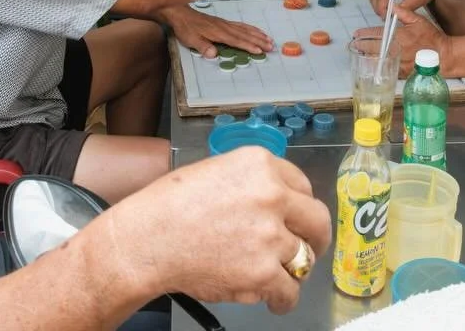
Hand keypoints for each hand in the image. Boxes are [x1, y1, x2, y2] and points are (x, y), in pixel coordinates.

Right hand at [102, 147, 330, 312]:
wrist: (147, 240)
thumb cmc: (169, 206)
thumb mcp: (215, 171)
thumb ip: (251, 182)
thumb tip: (275, 201)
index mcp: (260, 164)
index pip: (302, 184)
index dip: (299, 206)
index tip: (297, 219)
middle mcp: (272, 195)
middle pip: (317, 219)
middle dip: (314, 237)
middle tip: (308, 248)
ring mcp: (271, 235)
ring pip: (304, 258)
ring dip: (293, 269)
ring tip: (279, 277)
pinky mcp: (264, 272)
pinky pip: (290, 291)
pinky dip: (283, 299)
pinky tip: (275, 299)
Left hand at [166, 5, 272, 56]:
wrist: (180, 13)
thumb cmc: (185, 28)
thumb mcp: (190, 40)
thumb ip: (203, 46)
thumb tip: (214, 54)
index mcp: (218, 33)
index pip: (236, 41)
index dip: (248, 46)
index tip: (259, 51)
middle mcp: (224, 27)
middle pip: (245, 34)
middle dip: (259, 41)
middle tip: (271, 47)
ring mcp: (225, 23)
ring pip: (245, 29)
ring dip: (257, 34)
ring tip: (269, 39)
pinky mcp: (223, 22)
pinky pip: (241, 25)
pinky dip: (250, 28)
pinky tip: (255, 31)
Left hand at [354, 3, 446, 77]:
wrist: (443, 56)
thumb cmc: (432, 38)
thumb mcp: (419, 21)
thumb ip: (404, 13)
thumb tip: (391, 6)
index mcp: (399, 36)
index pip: (377, 34)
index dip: (364, 34)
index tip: (356, 34)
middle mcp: (397, 49)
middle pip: (373, 48)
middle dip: (362, 46)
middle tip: (354, 45)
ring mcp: (399, 62)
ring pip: (378, 60)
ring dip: (368, 57)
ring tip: (360, 54)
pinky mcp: (402, 72)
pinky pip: (387, 70)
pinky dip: (379, 67)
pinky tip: (373, 65)